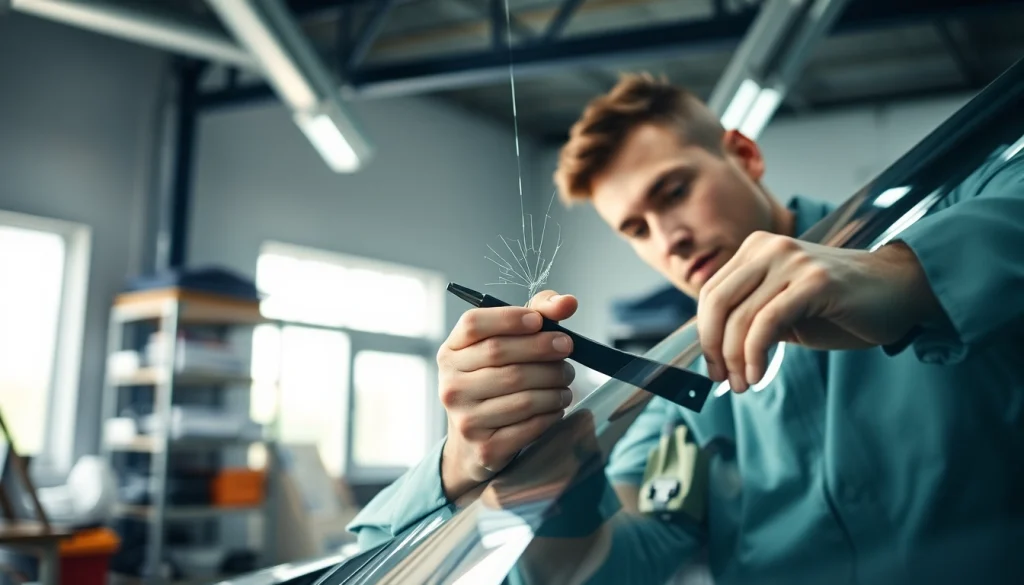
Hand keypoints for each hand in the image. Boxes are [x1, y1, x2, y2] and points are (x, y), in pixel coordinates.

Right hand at [437, 290, 578, 499]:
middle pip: (501, 355)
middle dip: (542, 349)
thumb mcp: (506, 346)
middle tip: (567, 349)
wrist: (473, 443)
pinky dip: (551, 413)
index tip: (538, 321)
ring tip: (565, 383)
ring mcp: (465, 418)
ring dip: (554, 386)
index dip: (508, 318)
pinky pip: (530, 425)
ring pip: (522, 394)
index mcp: (451, 352)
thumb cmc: (496, 382)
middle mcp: (451, 384)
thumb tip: (568, 302)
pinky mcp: (485, 448)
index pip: (473, 324)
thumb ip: (537, 316)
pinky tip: (556, 406)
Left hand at [697, 232, 940, 391]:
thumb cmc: (841, 306)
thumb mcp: (784, 310)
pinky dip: (755, 354)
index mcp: (756, 248)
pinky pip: (767, 322)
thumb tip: (713, 351)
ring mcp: (792, 261)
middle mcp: (770, 248)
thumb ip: (751, 319)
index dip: (703, 334)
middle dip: (713, 349)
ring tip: (743, 384)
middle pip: (717, 304)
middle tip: (722, 380)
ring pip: (741, 317)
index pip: (710, 293)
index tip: (711, 367)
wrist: (901, 292)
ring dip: (735, 359)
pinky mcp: (814, 280)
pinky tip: (757, 375)